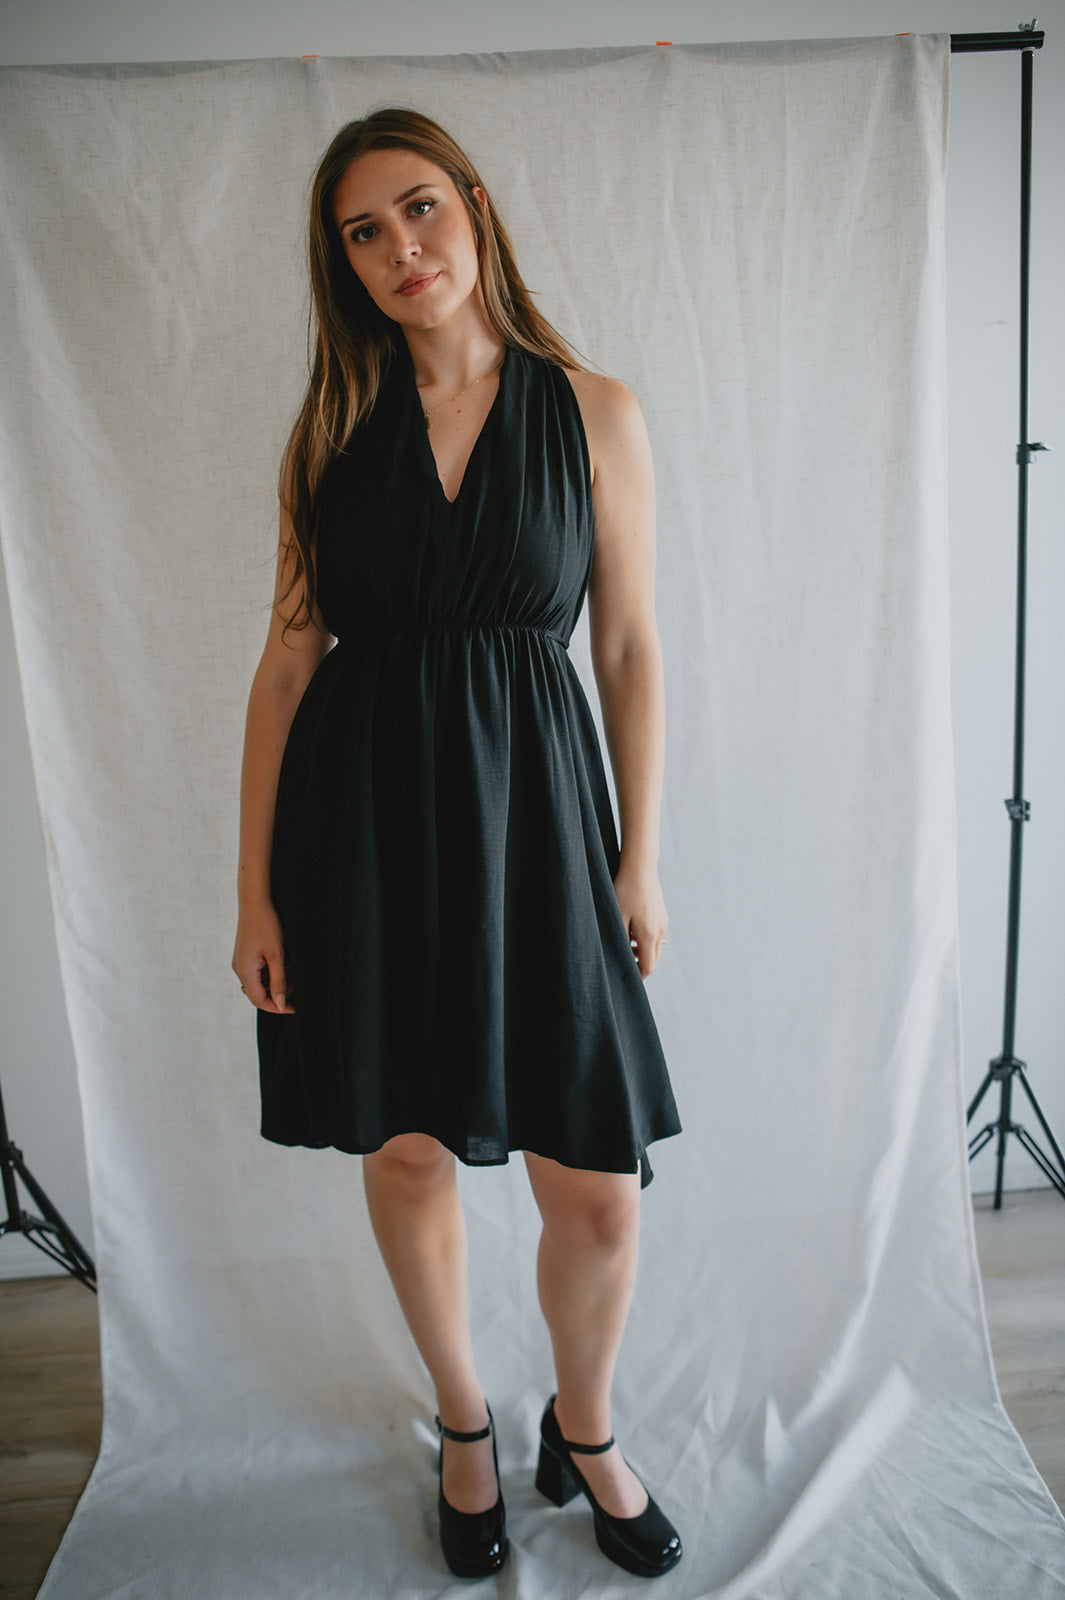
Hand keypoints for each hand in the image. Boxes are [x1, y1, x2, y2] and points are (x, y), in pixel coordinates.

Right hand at [232, 899, 293, 1012]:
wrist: (255, 900)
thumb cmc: (267, 925)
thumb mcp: (277, 955)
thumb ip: (279, 981)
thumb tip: (281, 1004)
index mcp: (245, 971)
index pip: (260, 1001)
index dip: (277, 1007)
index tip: (295, 1007)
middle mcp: (239, 969)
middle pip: (258, 994)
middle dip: (278, 995)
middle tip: (298, 989)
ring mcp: (241, 961)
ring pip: (259, 983)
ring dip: (276, 983)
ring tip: (294, 974)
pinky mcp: (245, 955)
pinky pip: (257, 972)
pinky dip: (271, 973)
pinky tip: (285, 965)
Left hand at [612, 859, 668, 978]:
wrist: (640, 867)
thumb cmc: (625, 891)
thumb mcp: (617, 917)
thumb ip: (620, 940)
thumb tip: (622, 958)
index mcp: (650, 934)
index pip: (647, 967)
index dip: (637, 976)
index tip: (625, 979)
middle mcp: (660, 930)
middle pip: (653, 959)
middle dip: (639, 965)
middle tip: (622, 963)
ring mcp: (663, 922)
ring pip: (654, 947)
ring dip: (642, 951)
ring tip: (624, 944)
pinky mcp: (662, 915)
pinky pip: (655, 935)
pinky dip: (645, 940)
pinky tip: (630, 930)